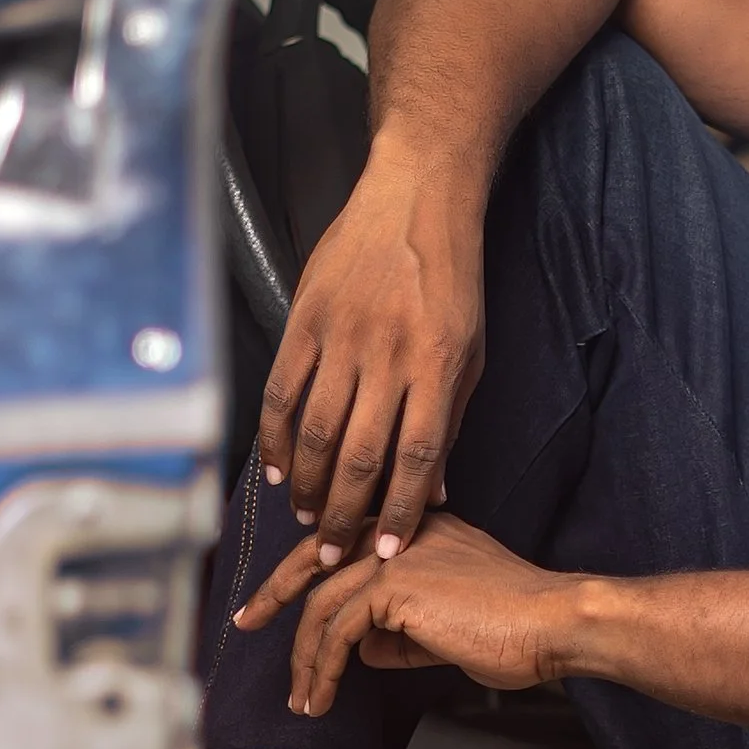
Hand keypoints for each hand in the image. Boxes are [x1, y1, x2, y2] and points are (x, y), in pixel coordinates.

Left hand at [235, 512, 583, 715]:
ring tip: (303, 698)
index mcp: (416, 528)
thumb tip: (362, 650)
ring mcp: (396, 553)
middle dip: (275, 593)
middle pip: (315, 555)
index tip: (276, 601)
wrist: (554, 623)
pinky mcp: (395, 585)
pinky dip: (324, 667)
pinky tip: (324, 695)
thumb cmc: (518, 629)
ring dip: (305, 657)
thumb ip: (402, 630)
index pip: (344, 541)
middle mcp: (401, 530)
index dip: (304, 571)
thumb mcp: (446, 628)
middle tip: (246, 622)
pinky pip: (338, 629)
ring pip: (322, 602)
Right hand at [257, 138, 485, 555]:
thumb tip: (437, 491)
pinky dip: (277, 437)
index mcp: (438, 365)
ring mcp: (342, 335)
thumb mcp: (471, 350)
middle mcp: (388, 354)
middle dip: (345, 515)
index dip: (398, 512)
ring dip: (309, 485)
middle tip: (332, 553)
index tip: (383, 552)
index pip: (417, 459)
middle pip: (359, 456)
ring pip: (316, 430)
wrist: (417, 195)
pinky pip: (283, 390)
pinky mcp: (305, 318)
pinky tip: (279, 470)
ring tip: (308, 518)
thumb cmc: (451, 276)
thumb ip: (450, 421)